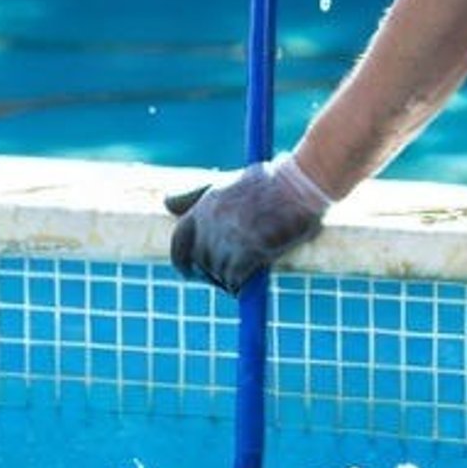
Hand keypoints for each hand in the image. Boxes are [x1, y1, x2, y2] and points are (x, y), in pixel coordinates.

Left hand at [166, 152, 330, 294]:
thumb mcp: (227, 182)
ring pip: (217, 273)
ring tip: (244, 275)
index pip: (178, 240)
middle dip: (209, 274)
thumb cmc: (271, 182)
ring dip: (228, 280)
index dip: (181, 260)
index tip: (188, 272)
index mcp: (204, 204)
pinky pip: (235, 281)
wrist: (300, 185)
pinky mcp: (247, 251)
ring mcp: (228, 237)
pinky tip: (251, 281)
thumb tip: (165, 202)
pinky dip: (241, 286)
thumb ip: (196, 195)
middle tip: (225, 279)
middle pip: (199, 261)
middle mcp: (211, 222)